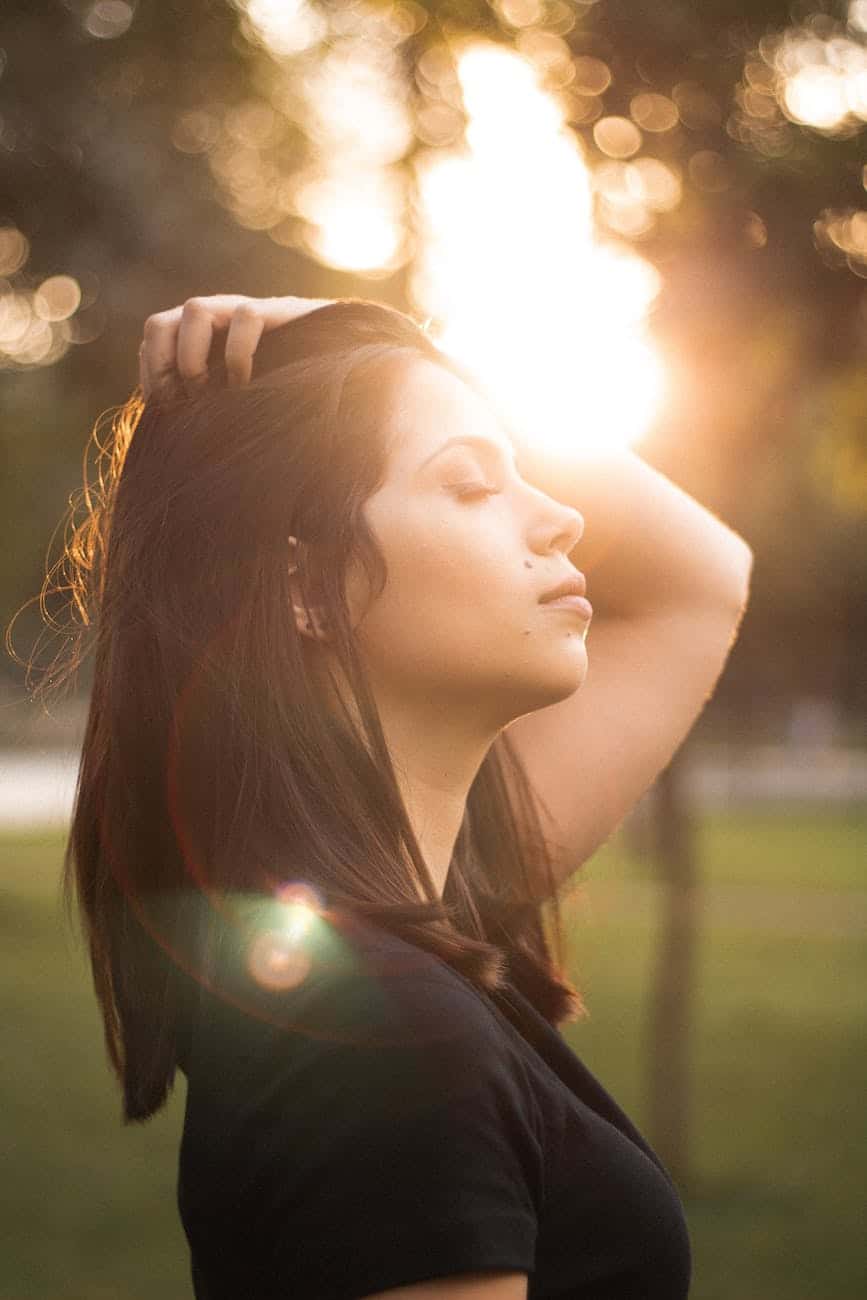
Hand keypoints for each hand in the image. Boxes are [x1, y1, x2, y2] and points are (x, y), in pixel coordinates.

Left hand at [138, 293, 335, 398]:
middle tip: (184, 402)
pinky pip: (245, 316)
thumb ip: (211, 408)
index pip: (155, 339)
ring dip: (192, 357)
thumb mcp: (240, 402)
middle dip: (164, 366)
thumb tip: (173, 439)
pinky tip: (245, 385)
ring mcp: (244, 311)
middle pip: (161, 323)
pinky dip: (237, 353)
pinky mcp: (279, 311)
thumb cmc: (289, 391)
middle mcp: (217, 318)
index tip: (165, 411)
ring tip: (211, 394)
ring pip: (195, 309)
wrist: (347, 365)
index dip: (151, 374)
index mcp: (200, 336)